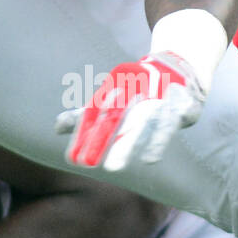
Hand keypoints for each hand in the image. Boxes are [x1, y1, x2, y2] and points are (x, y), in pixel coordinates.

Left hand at [56, 51, 207, 171]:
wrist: (176, 69)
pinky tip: (148, 160)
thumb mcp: (111, 101)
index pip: (96, 112)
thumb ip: (86, 116)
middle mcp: (136, 92)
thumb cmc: (138, 91)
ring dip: (127, 143)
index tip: (72, 157)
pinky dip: (157, 141)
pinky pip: (168, 124)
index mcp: (117, 90)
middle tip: (84, 163)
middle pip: (116, 116)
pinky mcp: (181, 107)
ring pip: (141, 121)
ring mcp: (159, 98)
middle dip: (100, 138)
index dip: (83, 132)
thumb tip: (56, 128)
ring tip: (113, 167)